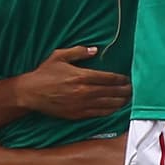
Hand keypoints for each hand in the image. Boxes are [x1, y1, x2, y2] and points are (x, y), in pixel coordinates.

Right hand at [16, 46, 131, 118]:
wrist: (31, 94)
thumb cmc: (44, 73)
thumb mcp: (59, 56)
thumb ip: (79, 52)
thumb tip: (94, 50)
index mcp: (81, 76)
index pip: (108, 78)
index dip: (121, 79)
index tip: (127, 79)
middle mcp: (84, 91)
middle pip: (112, 92)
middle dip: (125, 91)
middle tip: (133, 90)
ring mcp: (81, 105)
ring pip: (108, 105)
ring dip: (120, 102)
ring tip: (128, 100)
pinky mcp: (77, 114)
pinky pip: (99, 114)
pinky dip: (109, 111)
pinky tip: (115, 108)